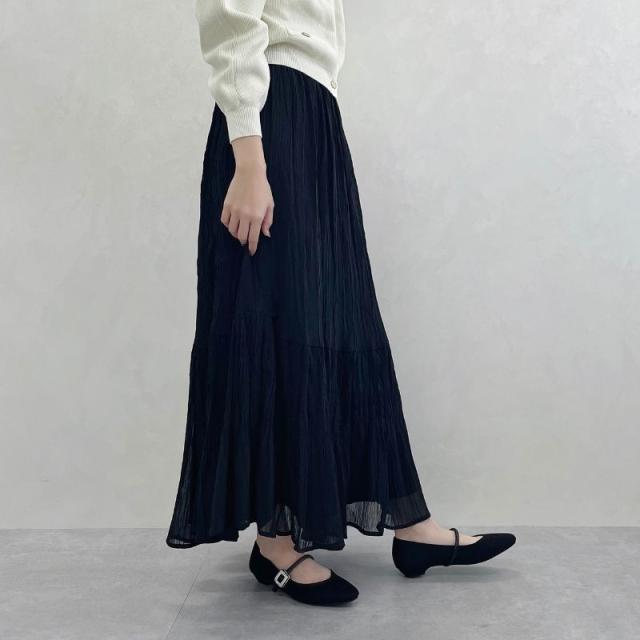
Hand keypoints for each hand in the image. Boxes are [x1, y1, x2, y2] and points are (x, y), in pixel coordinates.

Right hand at [221, 136, 273, 255]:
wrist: (250, 173)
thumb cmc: (262, 189)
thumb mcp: (270, 205)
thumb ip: (268, 221)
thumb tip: (266, 234)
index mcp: (257, 217)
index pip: (253, 238)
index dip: (252, 247)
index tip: (251, 252)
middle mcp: (245, 216)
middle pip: (241, 236)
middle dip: (243, 241)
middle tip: (245, 240)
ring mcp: (234, 211)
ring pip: (232, 230)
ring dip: (236, 233)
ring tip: (239, 231)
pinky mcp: (226, 205)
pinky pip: (225, 221)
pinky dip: (228, 224)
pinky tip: (232, 222)